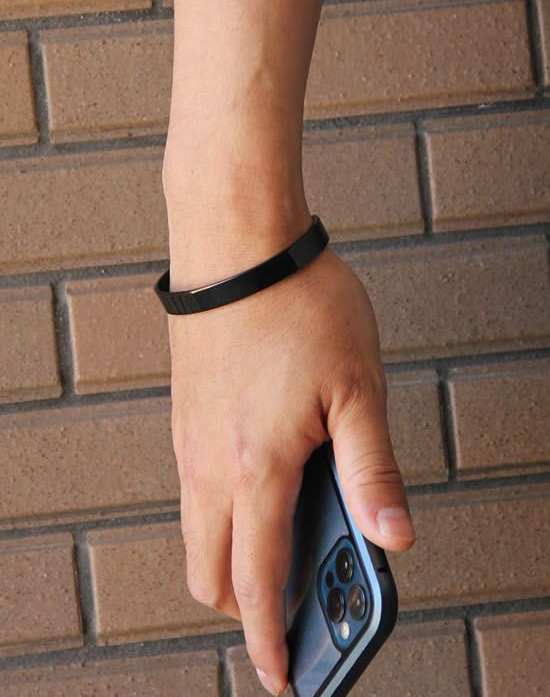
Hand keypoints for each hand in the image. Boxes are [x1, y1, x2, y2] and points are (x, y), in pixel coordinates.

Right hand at [167, 243, 414, 695]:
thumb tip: (393, 537)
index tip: (282, 674)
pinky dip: (225, 516)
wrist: (238, 246)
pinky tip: (266, 487)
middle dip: (246, 607)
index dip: (270, 639)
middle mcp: (208, 464)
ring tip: (286, 547)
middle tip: (289, 612)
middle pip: (210, 571)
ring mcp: (189, 440)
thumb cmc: (297, 306)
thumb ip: (372, 472)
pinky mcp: (186, 416)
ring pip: (200, 532)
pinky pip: (196, 492)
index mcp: (256, 468)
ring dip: (235, 558)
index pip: (257, 581)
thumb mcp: (357, 391)